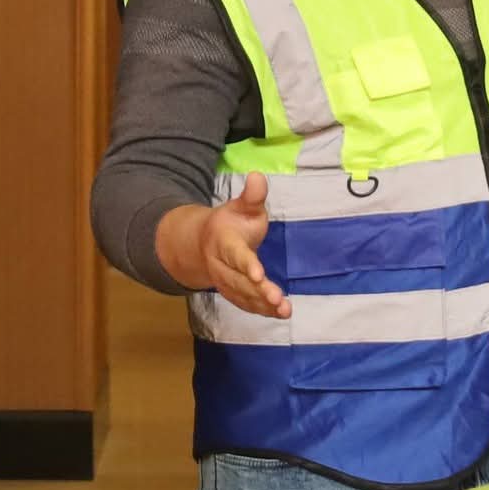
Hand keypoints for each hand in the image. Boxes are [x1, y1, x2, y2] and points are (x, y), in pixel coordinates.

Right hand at [197, 173, 289, 318]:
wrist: (204, 243)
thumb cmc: (231, 223)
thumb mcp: (242, 206)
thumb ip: (252, 196)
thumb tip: (258, 176)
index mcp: (224, 243)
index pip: (235, 256)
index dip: (247, 265)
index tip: (259, 275)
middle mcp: (221, 266)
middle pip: (239, 281)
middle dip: (258, 292)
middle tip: (278, 299)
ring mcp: (225, 282)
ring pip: (243, 296)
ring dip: (263, 305)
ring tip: (284, 309)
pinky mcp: (233, 293)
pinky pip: (246, 304)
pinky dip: (262, 310)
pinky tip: (279, 313)